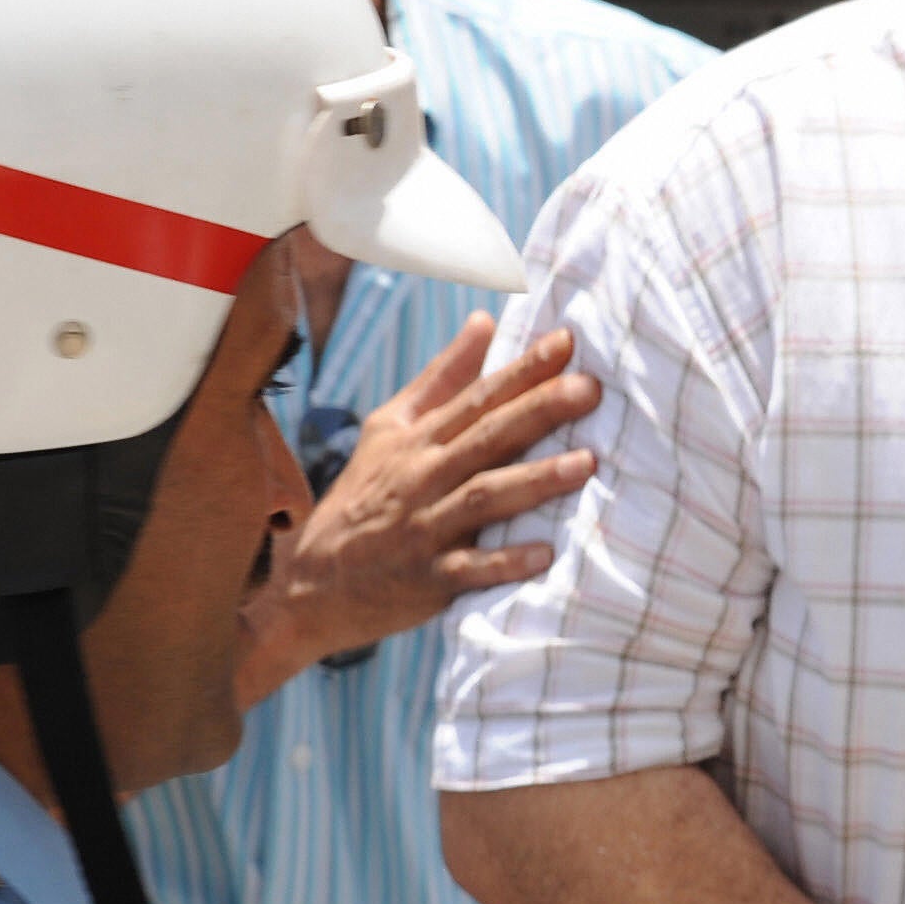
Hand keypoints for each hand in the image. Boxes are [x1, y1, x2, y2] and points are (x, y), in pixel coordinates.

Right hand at [240, 313, 600, 699]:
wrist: (314, 583)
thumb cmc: (366, 495)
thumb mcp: (391, 428)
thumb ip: (443, 378)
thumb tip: (486, 320)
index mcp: (419, 438)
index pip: (478, 396)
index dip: (523, 369)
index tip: (568, 341)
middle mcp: (423, 476)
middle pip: (487, 437)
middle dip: (539, 410)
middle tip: (590, 388)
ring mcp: (425, 527)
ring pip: (483, 497)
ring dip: (535, 481)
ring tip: (588, 463)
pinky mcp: (428, 578)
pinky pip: (470, 569)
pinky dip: (505, 563)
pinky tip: (546, 554)